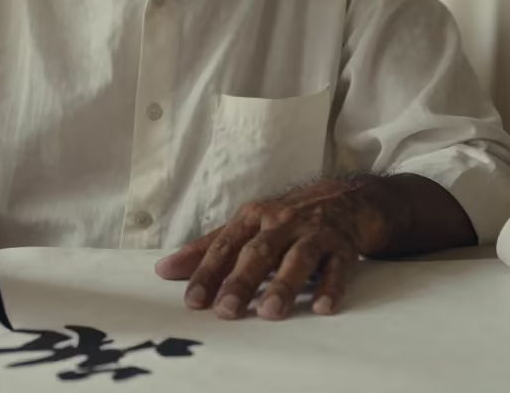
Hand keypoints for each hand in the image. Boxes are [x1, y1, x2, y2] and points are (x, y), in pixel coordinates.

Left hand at [155, 176, 398, 320]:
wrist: (344, 198)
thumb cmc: (285, 218)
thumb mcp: (246, 226)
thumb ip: (207, 249)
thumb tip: (164, 270)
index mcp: (253, 217)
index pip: (225, 246)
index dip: (207, 272)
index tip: (192, 301)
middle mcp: (281, 222)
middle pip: (259, 252)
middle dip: (242, 281)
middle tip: (226, 311)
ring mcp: (314, 232)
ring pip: (298, 258)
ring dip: (284, 285)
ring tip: (270, 312)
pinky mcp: (342, 246)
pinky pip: (337, 267)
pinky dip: (330, 286)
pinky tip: (322, 307)